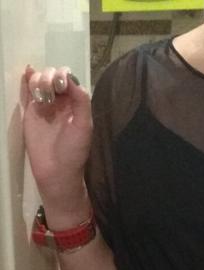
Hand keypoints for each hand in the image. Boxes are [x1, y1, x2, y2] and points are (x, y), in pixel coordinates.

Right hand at [22, 64, 92, 204]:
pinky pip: (28, 91)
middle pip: (52, 76)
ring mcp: (44, 106)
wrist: (56, 172)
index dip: (64, 76)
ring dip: (40, 80)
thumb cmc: (74, 152)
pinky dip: (28, 79)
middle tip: (52, 93)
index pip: (69, 79)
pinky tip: (28, 73)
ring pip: (39, 80)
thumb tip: (70, 78)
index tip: (62, 87)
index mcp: (75, 104)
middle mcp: (60, 102)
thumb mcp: (84, 126)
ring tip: (43, 97)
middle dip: (51, 77)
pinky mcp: (30, 112)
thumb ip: (81, 101)